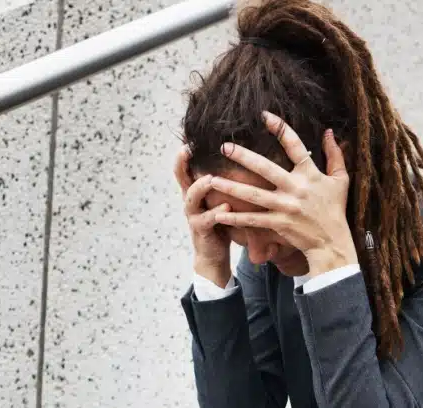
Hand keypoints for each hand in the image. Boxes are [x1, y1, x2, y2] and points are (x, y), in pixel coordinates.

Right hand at [174, 144, 232, 285]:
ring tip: (211, 179)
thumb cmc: (221, 223)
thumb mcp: (220, 200)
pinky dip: (216, 212)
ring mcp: (193, 215)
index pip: (184, 168)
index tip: (188, 137)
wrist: (213, 255)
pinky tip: (227, 207)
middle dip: (181, 163)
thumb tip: (243, 158)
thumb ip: (225, 184)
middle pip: (180, 178)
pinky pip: (207, 219)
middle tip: (188, 149)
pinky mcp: (201, 230)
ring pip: (191, 197)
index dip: (183, 153)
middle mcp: (190, 201)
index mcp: (194, 191)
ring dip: (200, 187)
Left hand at [208, 112, 359, 275]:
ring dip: (231, 187)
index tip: (264, 115)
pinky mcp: (279, 224)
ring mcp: (286, 207)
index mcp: (310, 174)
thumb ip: (335, 154)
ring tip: (210, 179)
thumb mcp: (340, 180)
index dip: (280, 128)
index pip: (294, 145)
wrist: (332, 241)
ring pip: (253, 195)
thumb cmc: (335, 209)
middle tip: (224, 146)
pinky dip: (235, 218)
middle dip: (243, 156)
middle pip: (265, 168)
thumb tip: (330, 131)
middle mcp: (296, 188)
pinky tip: (218, 214)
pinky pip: (253, 220)